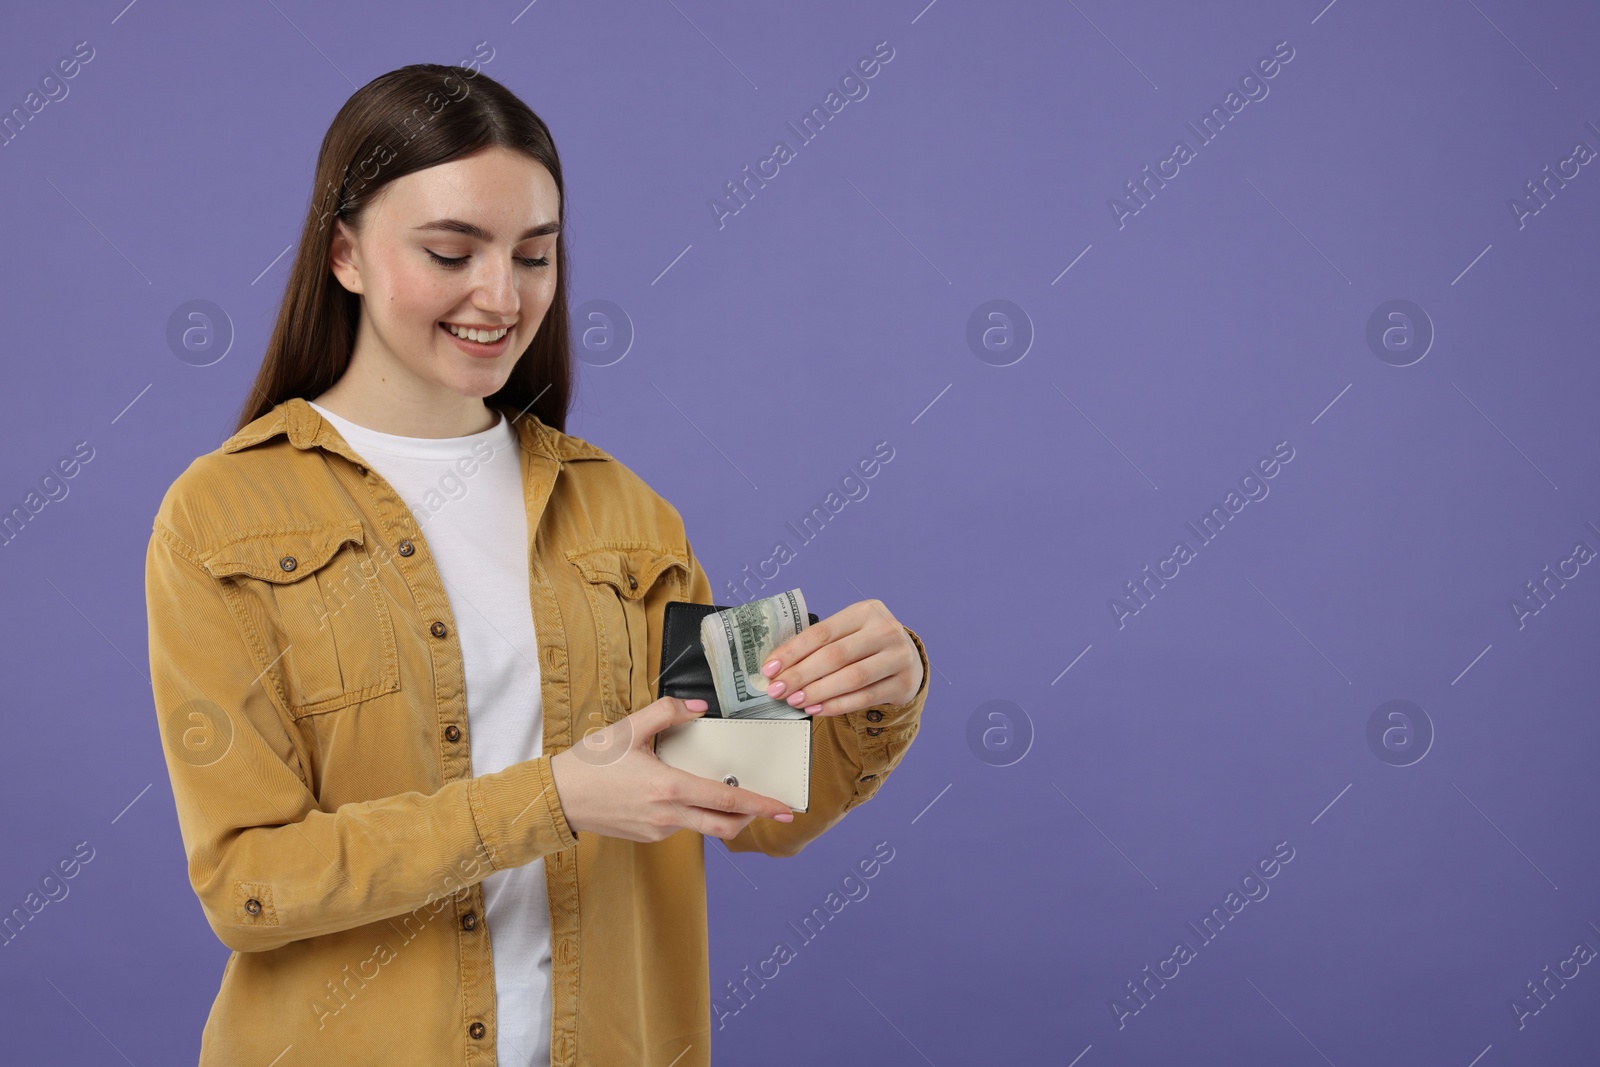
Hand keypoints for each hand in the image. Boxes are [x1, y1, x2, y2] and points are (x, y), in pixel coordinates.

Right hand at [548, 696, 794, 841]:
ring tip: (728, 793)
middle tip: (775, 811)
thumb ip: (668, 712)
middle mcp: (668, 816)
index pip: (725, 800)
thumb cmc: (591, 762)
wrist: (557, 798)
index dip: (759, 805)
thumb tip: (699, 707)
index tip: (784, 808)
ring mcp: (658, 830)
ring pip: (703, 827)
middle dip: (753, 819)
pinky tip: (684, 794)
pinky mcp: (648, 837)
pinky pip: (681, 827)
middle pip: (724, 825)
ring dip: (721, 814)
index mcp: (668, 788)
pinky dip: (693, 813)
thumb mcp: (629, 727)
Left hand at [760, 599, 922, 716]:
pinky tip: (817, 709)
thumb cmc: (865, 646)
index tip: (770, 668)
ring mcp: (898, 656)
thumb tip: (777, 668)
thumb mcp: (847, 634)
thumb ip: (819, 645)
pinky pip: (865, 697)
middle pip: (835, 656)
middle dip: (800, 675)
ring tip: (795, 701)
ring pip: (852, 678)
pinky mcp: (904, 682)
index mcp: (865, 611)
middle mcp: (885, 630)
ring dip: (818, 692)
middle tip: (777, 690)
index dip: (792, 652)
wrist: (906, 659)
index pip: (822, 632)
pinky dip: (837, 705)